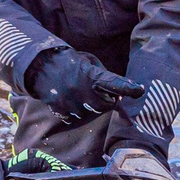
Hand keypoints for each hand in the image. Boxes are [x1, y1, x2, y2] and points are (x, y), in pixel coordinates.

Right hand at [24, 46, 143, 122]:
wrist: (40, 66)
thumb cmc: (69, 62)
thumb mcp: (89, 62)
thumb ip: (104, 77)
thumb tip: (118, 94)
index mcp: (91, 74)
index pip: (114, 82)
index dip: (128, 87)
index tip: (140, 90)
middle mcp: (82, 90)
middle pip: (107, 105)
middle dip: (106, 99)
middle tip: (98, 91)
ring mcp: (71, 102)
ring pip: (91, 113)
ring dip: (90, 106)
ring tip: (79, 92)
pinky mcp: (61, 110)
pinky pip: (75, 117)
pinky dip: (75, 111)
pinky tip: (70, 99)